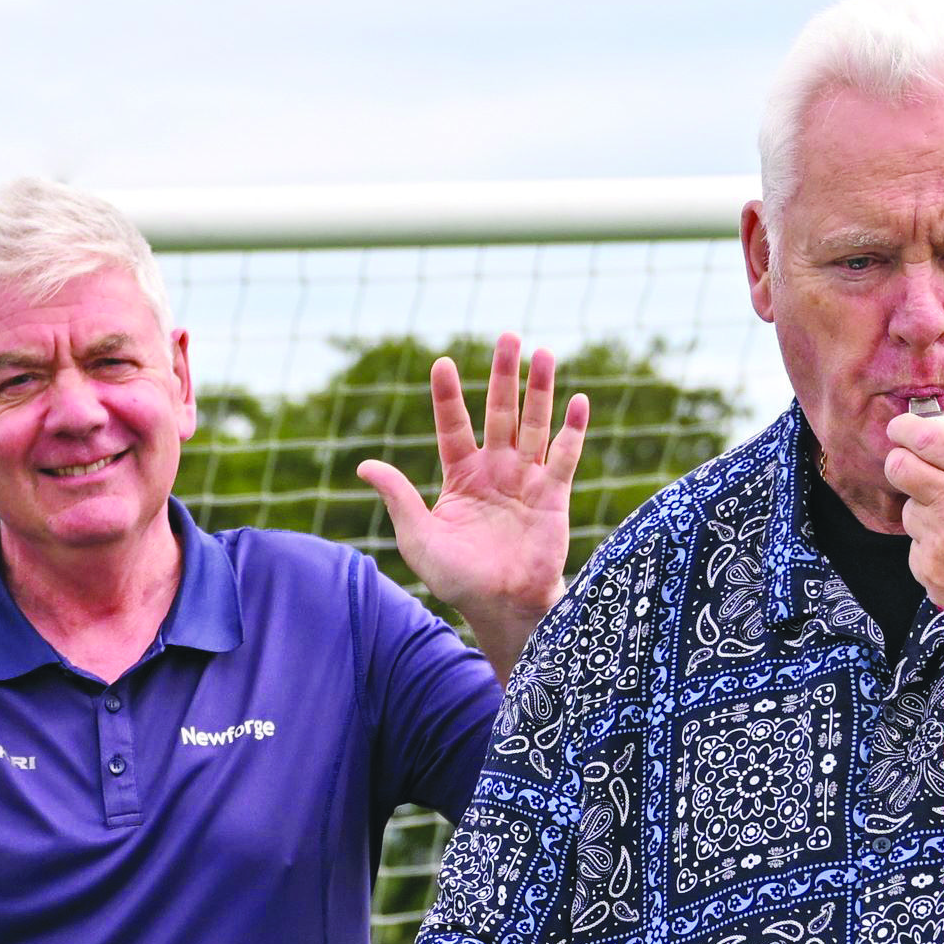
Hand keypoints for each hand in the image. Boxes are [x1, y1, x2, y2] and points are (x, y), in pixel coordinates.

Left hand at [362, 336, 588, 652]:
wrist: (499, 607)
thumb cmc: (457, 578)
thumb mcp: (418, 538)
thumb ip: (398, 498)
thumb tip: (365, 465)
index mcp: (462, 476)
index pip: (453, 426)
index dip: (448, 396)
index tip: (442, 364)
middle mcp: (496, 470)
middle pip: (501, 412)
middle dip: (504, 375)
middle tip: (508, 336)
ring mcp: (527, 479)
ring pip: (534, 424)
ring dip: (541, 390)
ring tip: (544, 353)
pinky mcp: (553, 495)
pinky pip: (563, 456)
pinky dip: (572, 429)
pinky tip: (577, 400)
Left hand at [880, 407, 943, 647]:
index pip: (921, 436)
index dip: (904, 429)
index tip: (901, 431)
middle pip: (898, 469)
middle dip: (903, 466)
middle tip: (916, 472)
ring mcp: (939, 541)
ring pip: (910, 513)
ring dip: (927, 515)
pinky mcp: (930, 575)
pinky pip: (917, 551)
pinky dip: (934, 552)